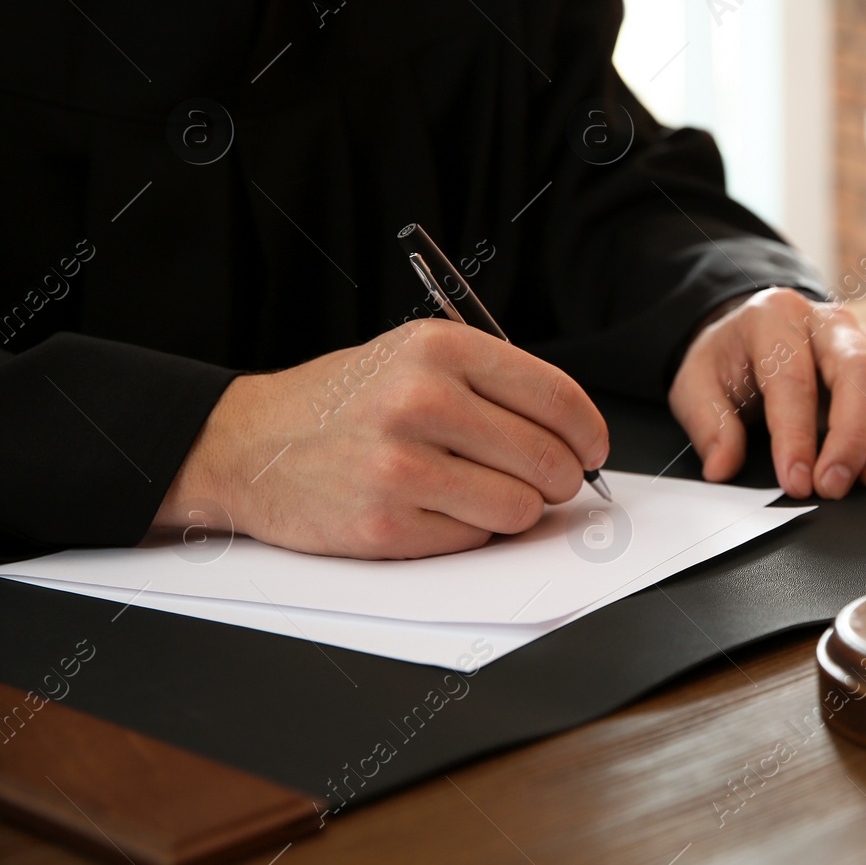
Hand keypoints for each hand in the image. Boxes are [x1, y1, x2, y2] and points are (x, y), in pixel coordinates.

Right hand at [151, 320, 608, 558]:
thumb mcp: (415, 359)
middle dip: (560, 479)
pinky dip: (471, 532)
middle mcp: (421, 400)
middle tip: (547, 482)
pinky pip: (475, 539)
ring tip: (481, 493)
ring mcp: (401, 464)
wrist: (249, 443)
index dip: (589, 432)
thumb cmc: (345, 402)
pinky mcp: (384, 522)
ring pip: (520, 506)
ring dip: (517, 510)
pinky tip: (438, 510)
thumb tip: (573, 434)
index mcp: (440, 349)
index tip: (593, 449)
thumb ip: (492, 385)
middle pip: (547, 458)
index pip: (556, 396)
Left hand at [668, 288, 865, 499]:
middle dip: (853, 438)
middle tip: (835, 487)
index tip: (797, 482)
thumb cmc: (731, 361)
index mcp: (777, 317)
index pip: (795, 377)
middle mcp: (833, 323)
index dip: (797, 436)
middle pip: (862, 371)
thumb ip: (709, 423)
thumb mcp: (697, 383)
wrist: (755, 337)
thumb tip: (723, 466)